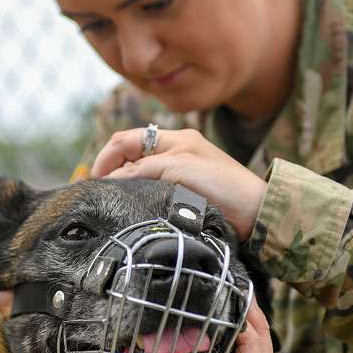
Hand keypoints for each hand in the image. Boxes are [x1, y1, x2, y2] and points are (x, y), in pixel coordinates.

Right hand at [91, 127, 266, 238]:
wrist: (257, 213)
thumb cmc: (222, 185)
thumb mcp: (177, 169)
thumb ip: (141, 169)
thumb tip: (110, 180)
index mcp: (174, 139)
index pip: (127, 140)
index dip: (106, 157)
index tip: (95, 180)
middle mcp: (175, 152)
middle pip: (130, 155)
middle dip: (111, 170)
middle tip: (101, 193)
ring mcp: (180, 172)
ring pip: (139, 174)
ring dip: (124, 184)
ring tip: (115, 202)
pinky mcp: (184, 192)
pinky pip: (152, 189)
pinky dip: (138, 195)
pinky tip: (135, 207)